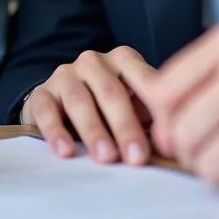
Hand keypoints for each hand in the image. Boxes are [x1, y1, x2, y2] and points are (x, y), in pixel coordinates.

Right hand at [21, 47, 155, 165]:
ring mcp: (65, 75)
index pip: (142, 77)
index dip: (156, 107)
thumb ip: (154, 118)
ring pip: (79, 99)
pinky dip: (55, 131)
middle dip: (125, 126)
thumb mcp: (135, 107)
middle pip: (111, 91)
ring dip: (94, 130)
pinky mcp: (42, 93)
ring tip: (106, 157)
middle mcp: (93, 61)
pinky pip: (46, 109)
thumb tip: (177, 144)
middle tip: (136, 158)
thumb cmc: (109, 110)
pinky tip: (65, 151)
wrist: (63, 106)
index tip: (167, 137)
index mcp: (122, 60)